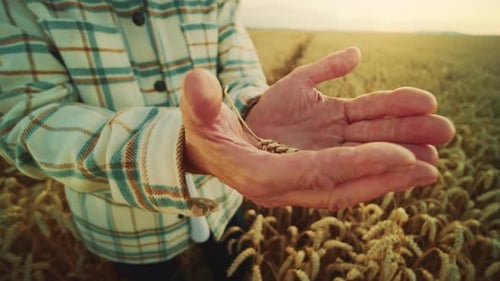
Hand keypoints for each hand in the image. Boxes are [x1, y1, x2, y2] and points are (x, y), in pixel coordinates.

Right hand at [180, 67, 445, 209]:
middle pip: (348, 174)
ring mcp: (309, 156)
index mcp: (264, 174)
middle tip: (432, 163)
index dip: (356, 165)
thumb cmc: (206, 130)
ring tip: (437, 146)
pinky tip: (409, 118)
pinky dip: (380, 129)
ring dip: (396, 151)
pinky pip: (351, 134)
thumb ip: (198, 103)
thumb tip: (199, 83)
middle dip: (390, 168)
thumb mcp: (197, 116)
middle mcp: (295, 172)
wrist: (216, 138)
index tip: (400, 156)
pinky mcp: (316, 138)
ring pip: (357, 155)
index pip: (316, 173)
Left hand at [246, 47, 454, 163]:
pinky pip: (346, 175)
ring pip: (365, 157)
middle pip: (375, 136)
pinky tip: (404, 175)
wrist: (227, 137)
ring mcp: (323, 158)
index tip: (427, 102)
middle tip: (447, 131)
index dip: (397, 106)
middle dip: (410, 135)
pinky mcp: (314, 176)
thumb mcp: (295, 86)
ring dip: (399, 160)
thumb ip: (324, 70)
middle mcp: (331, 139)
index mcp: (330, 114)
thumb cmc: (262, 110)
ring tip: (435, 163)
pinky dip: (377, 176)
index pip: (368, 110)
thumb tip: (357, 53)